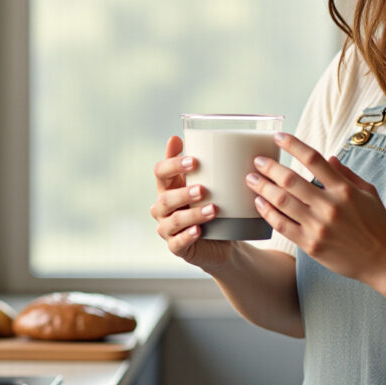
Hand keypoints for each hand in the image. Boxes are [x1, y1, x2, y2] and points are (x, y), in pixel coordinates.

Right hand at [149, 136, 234, 269]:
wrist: (225, 240)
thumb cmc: (213, 206)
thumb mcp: (208, 184)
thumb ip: (196, 164)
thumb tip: (176, 136)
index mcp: (168, 187)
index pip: (160, 172)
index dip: (173, 165)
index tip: (193, 161)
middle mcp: (162, 208)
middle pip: (164, 198)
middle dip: (183, 193)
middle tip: (203, 189)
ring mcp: (167, 229)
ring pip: (173, 221)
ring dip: (192, 215)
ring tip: (212, 210)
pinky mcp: (176, 248)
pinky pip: (177, 243)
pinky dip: (187, 236)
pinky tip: (199, 231)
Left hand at [245, 132, 385, 286]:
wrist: (383, 261)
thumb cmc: (377, 225)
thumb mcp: (368, 193)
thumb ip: (347, 174)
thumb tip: (329, 158)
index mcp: (344, 189)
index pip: (313, 159)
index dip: (292, 145)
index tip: (278, 137)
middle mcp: (330, 206)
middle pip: (291, 180)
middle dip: (270, 167)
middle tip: (257, 160)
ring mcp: (319, 226)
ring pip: (282, 201)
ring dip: (263, 188)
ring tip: (251, 179)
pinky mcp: (311, 245)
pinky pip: (283, 226)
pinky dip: (268, 212)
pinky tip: (259, 203)